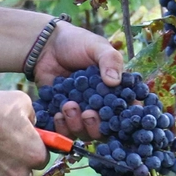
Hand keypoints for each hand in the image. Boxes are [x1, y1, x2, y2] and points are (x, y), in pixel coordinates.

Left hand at [32, 22, 124, 141]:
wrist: (46, 46)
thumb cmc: (77, 43)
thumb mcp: (97, 47)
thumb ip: (109, 60)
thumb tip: (114, 81)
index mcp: (116, 91)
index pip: (128, 111)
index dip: (128, 120)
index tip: (120, 119)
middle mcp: (101, 106)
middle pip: (106, 130)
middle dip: (97, 126)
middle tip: (88, 113)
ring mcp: (82, 113)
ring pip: (85, 133)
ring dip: (77, 125)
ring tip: (68, 106)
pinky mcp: (63, 116)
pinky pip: (65, 131)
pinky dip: (62, 127)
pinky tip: (57, 114)